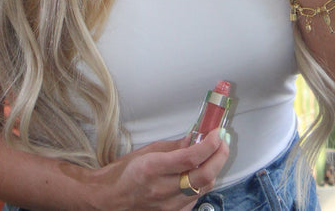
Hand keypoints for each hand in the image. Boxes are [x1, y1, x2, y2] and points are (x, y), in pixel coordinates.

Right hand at [61, 127, 229, 210]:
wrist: (111, 198)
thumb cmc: (126, 172)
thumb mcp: (148, 150)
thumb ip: (175, 146)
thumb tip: (197, 137)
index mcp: (153, 167)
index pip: (190, 157)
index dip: (209, 144)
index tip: (217, 132)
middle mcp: (163, 189)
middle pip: (203, 176)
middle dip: (219, 156)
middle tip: (222, 141)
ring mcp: (169, 206)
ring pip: (204, 188)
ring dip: (214, 169)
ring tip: (214, 154)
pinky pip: (196, 198)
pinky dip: (202, 183)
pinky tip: (199, 172)